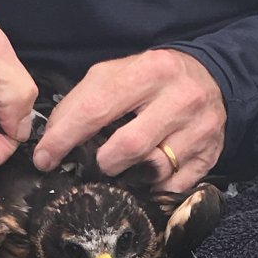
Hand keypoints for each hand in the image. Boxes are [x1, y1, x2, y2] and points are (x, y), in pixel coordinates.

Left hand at [32, 49, 225, 191]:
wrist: (213, 79)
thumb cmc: (153, 80)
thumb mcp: (118, 75)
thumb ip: (83, 101)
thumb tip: (51, 140)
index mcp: (150, 70)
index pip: (96, 109)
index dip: (64, 139)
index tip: (44, 158)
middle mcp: (180, 98)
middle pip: (127, 147)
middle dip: (102, 162)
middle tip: (95, 163)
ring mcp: (200, 130)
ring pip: (152, 170)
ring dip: (130, 175)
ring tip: (125, 166)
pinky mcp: (210, 156)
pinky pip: (171, 187)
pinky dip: (154, 186)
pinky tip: (149, 173)